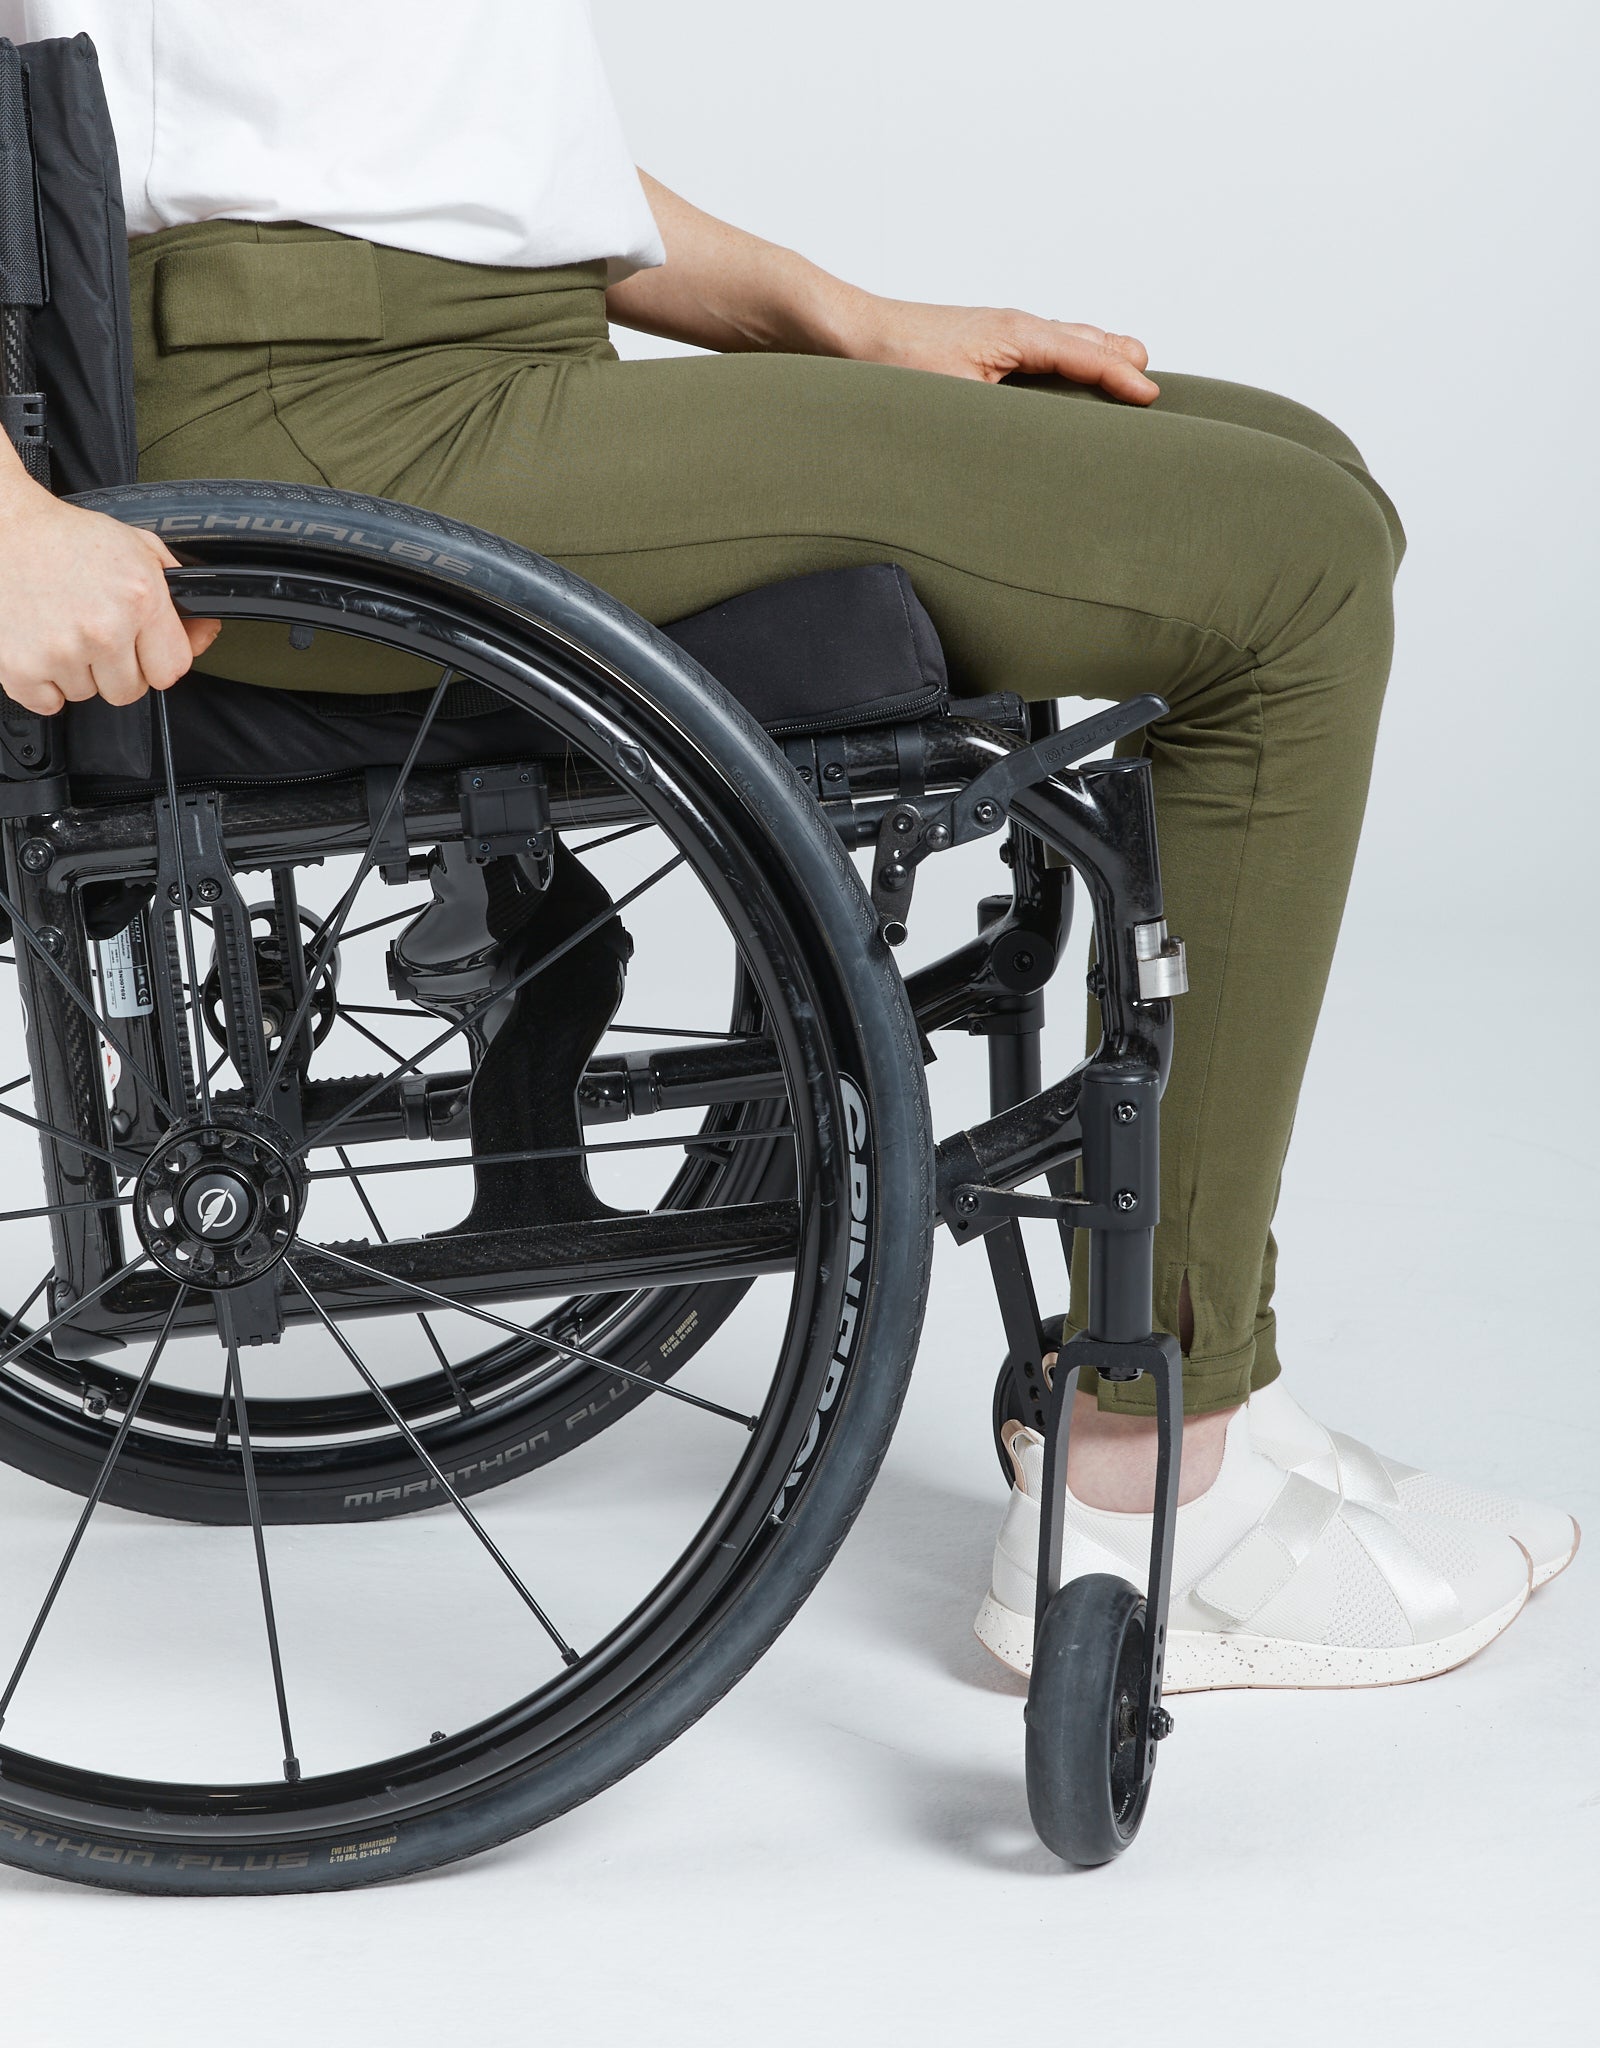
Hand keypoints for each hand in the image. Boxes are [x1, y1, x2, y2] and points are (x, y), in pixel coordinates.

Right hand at [0, 481, 220, 714]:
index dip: (158, 661)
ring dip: (79, 672)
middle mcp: (103, 630)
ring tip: (63, 630)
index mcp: (139, 601)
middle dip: (118, 669)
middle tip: (97, 634)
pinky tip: (43, 648)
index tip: (143, 650)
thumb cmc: (67, 537)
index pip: (172, 671)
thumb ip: (175, 591)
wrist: (5, 527)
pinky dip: (44, 685)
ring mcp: (60, 652)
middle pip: (130, 691)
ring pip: (88, 695)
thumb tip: (202, 632)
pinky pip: (48, 704)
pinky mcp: (20, 668)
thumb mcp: (139, 548)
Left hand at [846, 297, 1158, 404]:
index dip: (1124, 379)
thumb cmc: (892, 361)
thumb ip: (1003, 416)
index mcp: (1019, 334)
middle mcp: (1016, 326)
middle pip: (1091, 339)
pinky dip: (1071, 360)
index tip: (1153, 400)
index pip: (1090, 354)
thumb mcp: (956, 399)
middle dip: (1125, 361)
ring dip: (1100, 358)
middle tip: (1151, 396)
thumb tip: (1038, 446)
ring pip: (1070, 340)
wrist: (847, 331)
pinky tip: (1066, 384)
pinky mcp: (984, 344)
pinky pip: (1045, 348)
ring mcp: (1001, 332)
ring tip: (1128, 382)